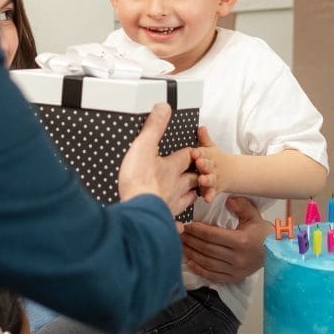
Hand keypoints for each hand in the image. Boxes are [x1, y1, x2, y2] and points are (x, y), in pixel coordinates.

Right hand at [118, 103, 197, 217]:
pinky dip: (178, 224)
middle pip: (192, 179)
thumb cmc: (140, 181)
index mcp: (173, 168)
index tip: (192, 151)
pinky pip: (175, 222)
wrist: (138, 212)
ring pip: (187, 199)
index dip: (191, 153)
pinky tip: (179, 226)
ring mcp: (171, 204)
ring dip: (190, 196)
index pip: (188, 157)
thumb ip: (154, 127)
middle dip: (195, 175)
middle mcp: (177, 186)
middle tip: (195, 173)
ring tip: (189, 194)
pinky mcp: (164, 219)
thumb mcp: (144, 146)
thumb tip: (164, 107)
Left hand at [181, 196, 268, 283]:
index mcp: (241, 241)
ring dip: (192, 254)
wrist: (277, 253)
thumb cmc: (263, 232)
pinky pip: (213, 276)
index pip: (212, 235)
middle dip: (191, 241)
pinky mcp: (234, 278)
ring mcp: (235, 270)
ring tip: (181, 245)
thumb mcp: (254, 214)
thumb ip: (241, 205)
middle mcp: (237, 258)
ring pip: (207, 263)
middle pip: (207, 249)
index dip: (197, 230)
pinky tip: (190, 262)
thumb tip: (226, 201)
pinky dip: (200, 270)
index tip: (186, 225)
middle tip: (178, 233)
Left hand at [192, 126, 230, 202]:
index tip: (195, 152)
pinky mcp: (214, 189)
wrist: (231, 172)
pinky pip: (211, 193)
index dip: (200, 153)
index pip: (204, 153)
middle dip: (204, 164)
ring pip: (210, 179)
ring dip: (206, 180)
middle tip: (199, 163)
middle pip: (208, 165)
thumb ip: (204, 138)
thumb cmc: (213, 158)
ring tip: (202, 180)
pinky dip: (210, 196)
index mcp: (209, 156)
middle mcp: (212, 167)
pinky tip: (206, 198)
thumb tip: (201, 127)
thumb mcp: (210, 147)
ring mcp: (213, 178)